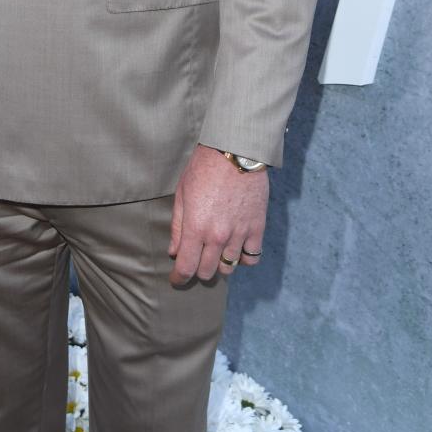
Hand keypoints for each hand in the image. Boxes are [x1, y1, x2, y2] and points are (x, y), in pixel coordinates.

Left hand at [168, 145, 268, 284]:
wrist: (235, 152)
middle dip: (197, 270)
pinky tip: (236, 249)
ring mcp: (239, 234)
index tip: (176, 280)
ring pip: (229, 268)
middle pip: (207, 271)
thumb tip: (174, 252)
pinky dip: (243, 258)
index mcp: (196, 228)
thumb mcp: (182, 195)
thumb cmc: (203, 169)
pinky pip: (252, 257)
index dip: (179, 278)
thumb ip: (178, 227)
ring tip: (215, 254)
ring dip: (219, 264)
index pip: (186, 267)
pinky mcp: (257, 228)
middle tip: (195, 261)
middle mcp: (218, 236)